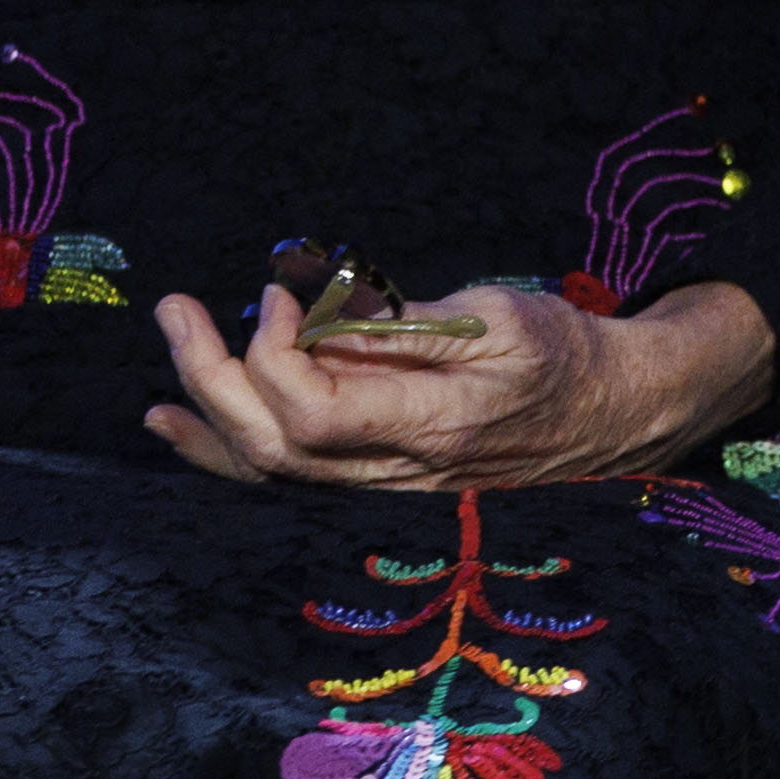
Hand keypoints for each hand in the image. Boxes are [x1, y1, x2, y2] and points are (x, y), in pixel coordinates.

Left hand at [147, 276, 774, 490]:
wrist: (614, 409)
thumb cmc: (565, 350)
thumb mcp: (496, 315)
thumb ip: (399, 323)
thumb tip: (315, 309)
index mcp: (436, 424)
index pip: (315, 410)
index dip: (275, 351)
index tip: (282, 293)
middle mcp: (401, 471)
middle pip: (274, 445)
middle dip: (211, 374)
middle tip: (181, 308)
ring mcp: (386, 485)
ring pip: (269, 471)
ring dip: (204, 416)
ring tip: (166, 359)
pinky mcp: (379, 479)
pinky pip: (286, 477)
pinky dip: (224, 452)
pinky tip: (179, 425)